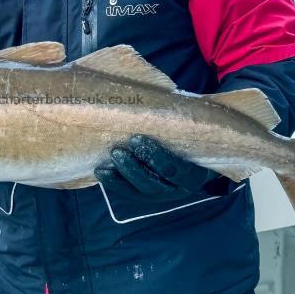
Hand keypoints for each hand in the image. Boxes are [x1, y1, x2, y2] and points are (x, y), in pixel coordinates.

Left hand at [94, 135, 211, 199]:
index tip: (137, 138)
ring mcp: (160, 194)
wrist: (193, 160)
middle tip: (117, 150)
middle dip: (133, 168)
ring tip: (107, 161)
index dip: (156, 156)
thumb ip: (184, 124)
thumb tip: (175, 97)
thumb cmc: (190, 140)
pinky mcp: (145, 196)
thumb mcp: (193, 135)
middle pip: (154, 183)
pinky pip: (128, 192)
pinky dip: (114, 183)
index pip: (176, 170)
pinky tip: (100, 171)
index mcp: (193, 176)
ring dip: (120, 176)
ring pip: (139, 190)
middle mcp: (177, 189)